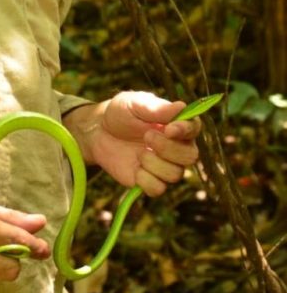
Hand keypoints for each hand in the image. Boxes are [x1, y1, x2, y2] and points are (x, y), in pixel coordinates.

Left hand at [63, 91, 200, 196]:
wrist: (98, 132)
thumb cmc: (119, 113)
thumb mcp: (133, 104)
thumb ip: (156, 108)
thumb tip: (182, 106)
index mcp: (176, 125)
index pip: (194, 129)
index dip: (186, 130)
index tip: (169, 128)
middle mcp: (176, 147)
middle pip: (190, 156)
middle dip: (168, 148)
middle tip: (146, 136)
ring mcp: (164, 166)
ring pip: (175, 174)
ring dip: (154, 163)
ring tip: (139, 152)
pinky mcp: (150, 181)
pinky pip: (158, 188)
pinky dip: (145, 179)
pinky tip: (136, 167)